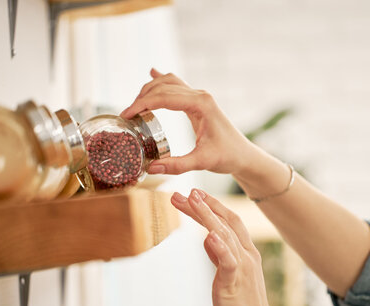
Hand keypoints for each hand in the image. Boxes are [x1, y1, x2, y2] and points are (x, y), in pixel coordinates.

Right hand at [121, 69, 256, 175]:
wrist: (243, 155)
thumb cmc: (227, 156)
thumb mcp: (202, 162)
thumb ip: (177, 165)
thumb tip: (151, 168)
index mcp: (201, 104)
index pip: (164, 98)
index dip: (142, 104)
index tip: (126, 115)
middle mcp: (200, 96)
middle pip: (163, 87)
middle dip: (142, 98)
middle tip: (126, 114)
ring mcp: (199, 97)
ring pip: (169, 83)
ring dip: (150, 90)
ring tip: (134, 105)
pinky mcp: (198, 103)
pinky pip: (177, 86)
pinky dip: (162, 82)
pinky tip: (152, 72)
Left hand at [171, 189, 310, 305]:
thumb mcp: (229, 275)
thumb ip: (220, 256)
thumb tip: (208, 239)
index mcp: (246, 252)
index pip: (229, 221)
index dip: (212, 205)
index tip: (194, 194)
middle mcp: (246, 255)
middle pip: (226, 221)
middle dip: (205, 204)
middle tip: (186, 191)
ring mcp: (242, 267)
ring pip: (224, 234)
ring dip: (207, 215)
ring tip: (192, 200)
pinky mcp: (234, 282)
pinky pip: (227, 261)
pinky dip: (219, 246)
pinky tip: (208, 235)